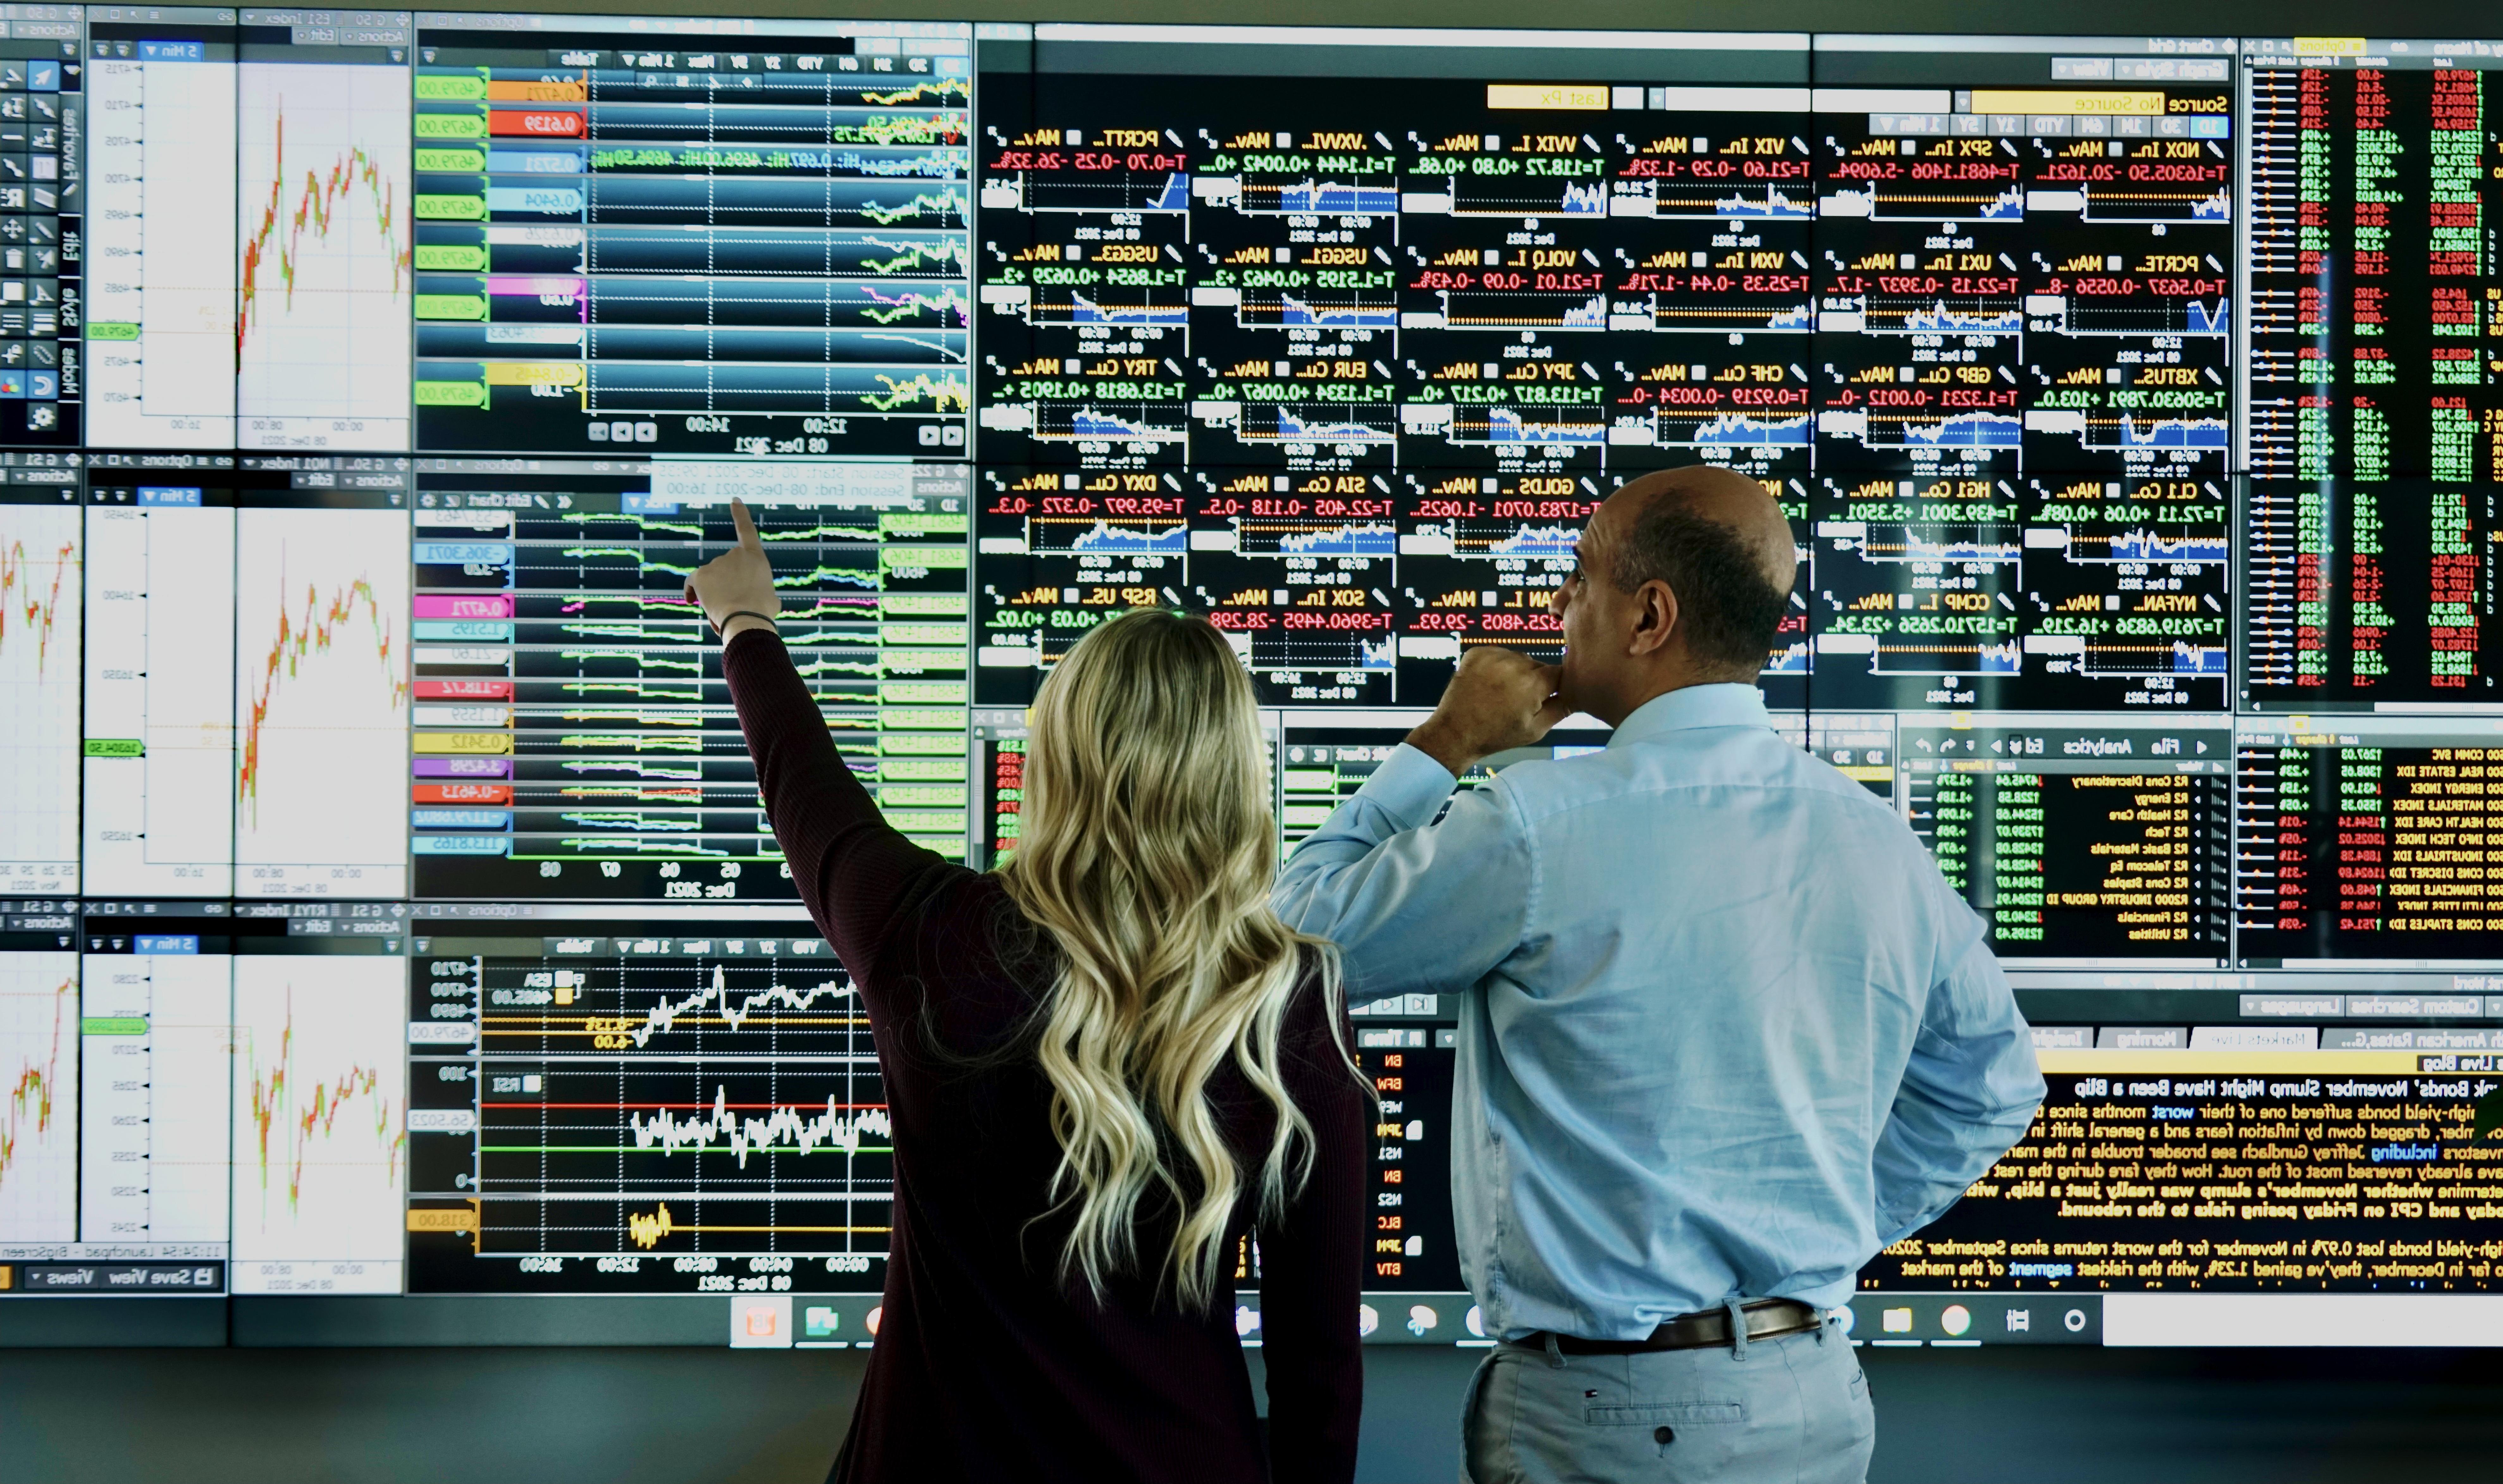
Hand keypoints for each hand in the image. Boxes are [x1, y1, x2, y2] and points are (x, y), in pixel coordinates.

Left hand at [682, 498, 780, 640]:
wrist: (747, 619)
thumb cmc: (761, 613)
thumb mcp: (771, 599)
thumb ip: (763, 592)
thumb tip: (766, 598)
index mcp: (756, 558)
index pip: (746, 530)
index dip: (740, 514)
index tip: (734, 500)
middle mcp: (735, 555)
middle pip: (725, 568)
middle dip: (725, 584)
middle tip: (734, 604)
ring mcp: (717, 563)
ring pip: (710, 579)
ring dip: (713, 593)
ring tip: (724, 610)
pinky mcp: (700, 574)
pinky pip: (692, 582)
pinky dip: (692, 591)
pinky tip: (692, 601)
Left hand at [1407, 647, 1569, 774]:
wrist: (1455, 733)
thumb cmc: (1496, 735)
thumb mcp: (1535, 730)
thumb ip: (1561, 709)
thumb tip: (1579, 694)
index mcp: (1533, 683)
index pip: (1559, 673)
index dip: (1555, 686)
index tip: (1546, 697)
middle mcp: (1515, 663)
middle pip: (1538, 666)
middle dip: (1534, 681)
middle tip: (1519, 702)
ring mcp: (1494, 656)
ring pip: (1519, 659)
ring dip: (1516, 672)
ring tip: (1502, 694)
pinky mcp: (1478, 652)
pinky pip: (1499, 654)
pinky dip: (1498, 666)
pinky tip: (1489, 685)